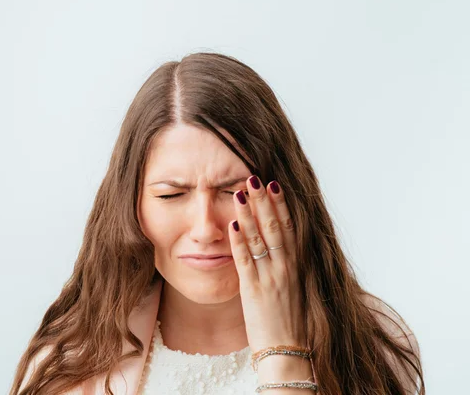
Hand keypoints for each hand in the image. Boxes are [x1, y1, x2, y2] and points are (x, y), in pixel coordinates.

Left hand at [228, 176, 305, 353]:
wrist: (289, 351)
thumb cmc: (289, 321)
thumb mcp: (294, 288)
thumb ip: (286, 265)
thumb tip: (278, 245)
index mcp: (296, 265)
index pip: (289, 228)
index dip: (281, 204)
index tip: (274, 184)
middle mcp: (286, 267)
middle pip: (275, 226)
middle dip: (265, 201)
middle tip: (256, 177)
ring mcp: (271, 277)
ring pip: (260, 238)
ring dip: (250, 213)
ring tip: (241, 191)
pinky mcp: (254, 290)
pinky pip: (246, 260)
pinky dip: (239, 240)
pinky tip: (233, 222)